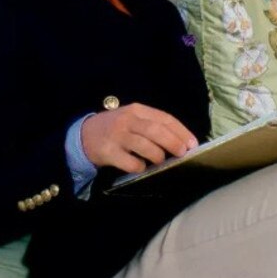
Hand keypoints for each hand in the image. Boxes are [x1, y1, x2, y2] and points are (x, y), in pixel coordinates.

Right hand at [80, 103, 197, 173]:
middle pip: (156, 130)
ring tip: (160, 161)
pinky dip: (140, 167)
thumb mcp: (132, 120)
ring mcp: (117, 136)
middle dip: (173, 143)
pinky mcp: (108, 151)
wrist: (84, 136)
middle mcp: (127, 120)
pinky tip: (140, 167)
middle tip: (183, 154)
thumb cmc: (116, 129)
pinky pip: (131, 162)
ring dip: (158, 156)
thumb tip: (181, 142)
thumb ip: (152, 126)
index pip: (164, 118)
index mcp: (136, 110)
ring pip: (145, 146)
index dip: (181, 131)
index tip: (192, 143)